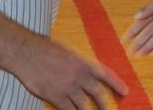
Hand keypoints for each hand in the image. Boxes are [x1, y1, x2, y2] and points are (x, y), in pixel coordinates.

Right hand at [12, 31, 127, 108]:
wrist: (27, 52)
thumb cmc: (44, 49)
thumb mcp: (67, 51)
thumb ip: (77, 65)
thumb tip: (83, 74)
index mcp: (83, 61)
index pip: (106, 74)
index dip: (117, 84)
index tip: (125, 92)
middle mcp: (79, 75)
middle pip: (99, 94)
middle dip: (105, 104)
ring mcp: (68, 87)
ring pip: (85, 106)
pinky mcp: (56, 97)